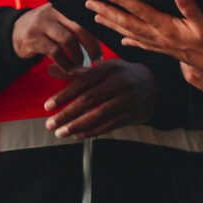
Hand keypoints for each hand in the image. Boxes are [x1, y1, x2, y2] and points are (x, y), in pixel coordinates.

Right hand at [12, 4, 101, 71]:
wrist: (14, 33)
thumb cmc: (45, 29)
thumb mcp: (57, 20)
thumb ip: (74, 24)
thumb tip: (101, 38)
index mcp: (63, 5)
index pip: (84, 18)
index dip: (96, 35)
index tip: (102, 50)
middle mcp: (53, 11)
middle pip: (79, 28)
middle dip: (91, 46)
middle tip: (97, 61)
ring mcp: (42, 24)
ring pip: (68, 40)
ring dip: (77, 57)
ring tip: (80, 66)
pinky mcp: (34, 38)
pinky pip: (55, 52)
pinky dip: (65, 63)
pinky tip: (69, 69)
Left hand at [43, 59, 158, 138]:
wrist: (154, 85)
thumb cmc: (122, 75)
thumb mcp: (103, 68)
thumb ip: (77, 72)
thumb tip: (50, 70)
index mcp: (109, 68)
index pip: (82, 82)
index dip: (64, 95)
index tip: (48, 106)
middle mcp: (120, 82)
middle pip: (89, 100)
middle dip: (67, 114)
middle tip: (51, 123)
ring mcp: (127, 99)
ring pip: (98, 115)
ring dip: (77, 125)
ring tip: (61, 132)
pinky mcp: (132, 114)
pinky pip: (109, 125)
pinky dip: (92, 132)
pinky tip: (78, 135)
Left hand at [86, 0, 202, 88]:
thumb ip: (192, 9)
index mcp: (168, 28)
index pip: (138, 10)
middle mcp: (160, 37)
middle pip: (127, 22)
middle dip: (106, 11)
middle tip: (88, 3)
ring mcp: (161, 45)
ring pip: (130, 32)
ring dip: (112, 24)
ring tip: (96, 17)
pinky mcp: (166, 50)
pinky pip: (141, 44)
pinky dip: (128, 39)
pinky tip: (121, 38)